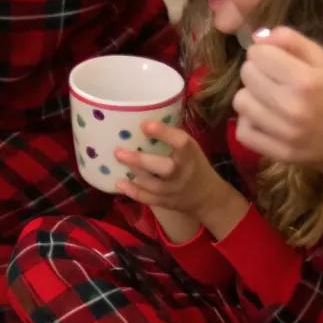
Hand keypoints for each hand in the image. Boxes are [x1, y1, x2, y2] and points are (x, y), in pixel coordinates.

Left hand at [115, 121, 247, 239]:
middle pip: (164, 168)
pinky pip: (148, 198)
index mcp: (190, 154)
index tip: (144, 125)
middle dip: (140, 160)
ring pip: (152, 184)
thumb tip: (142, 120)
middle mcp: (183, 172)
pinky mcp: (166, 202)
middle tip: (118, 151)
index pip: (181, 142)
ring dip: (133, 173)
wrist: (207, 196)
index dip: (163, 133)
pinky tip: (119, 183)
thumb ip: (171, 138)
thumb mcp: (190, 147)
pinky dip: (132, 191)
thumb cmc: (193, 164)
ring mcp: (174, 190)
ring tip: (116, 160)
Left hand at [233, 26, 322, 183]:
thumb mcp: (322, 60)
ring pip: (240, 102)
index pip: (258, 54)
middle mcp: (292, 107)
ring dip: (251, 97)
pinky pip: (242, 131)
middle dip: (257, 72)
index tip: (274, 60)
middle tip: (272, 79)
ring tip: (267, 99)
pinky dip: (249, 123)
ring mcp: (283, 133)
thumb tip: (258, 38)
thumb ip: (291, 40)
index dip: (264, 53)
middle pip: (247, 75)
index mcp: (306, 80)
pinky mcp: (276, 153)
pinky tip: (264, 119)